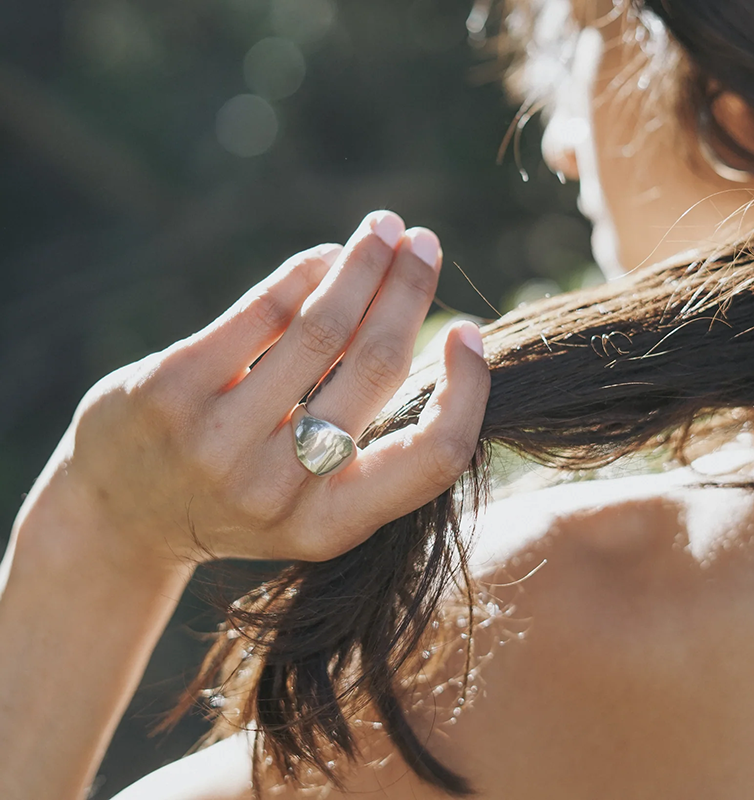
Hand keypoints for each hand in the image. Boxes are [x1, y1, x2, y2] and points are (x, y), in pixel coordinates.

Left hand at [33, 211, 489, 567]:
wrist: (120, 514)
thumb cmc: (235, 495)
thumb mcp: (305, 498)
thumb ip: (362, 436)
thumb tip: (409, 320)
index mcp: (330, 525)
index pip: (432, 458)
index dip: (468, 390)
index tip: (469, 332)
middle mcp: (279, 489)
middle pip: (377, 367)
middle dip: (409, 290)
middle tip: (425, 243)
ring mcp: (220, 440)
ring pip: (322, 328)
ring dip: (363, 262)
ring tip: (384, 228)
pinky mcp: (173, 389)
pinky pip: (263, 309)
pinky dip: (305, 271)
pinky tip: (325, 255)